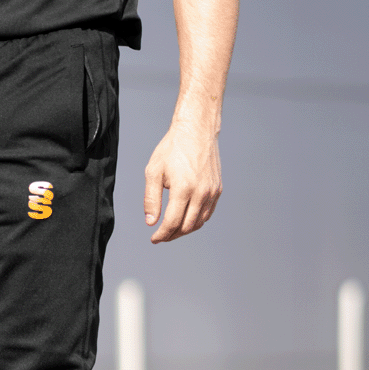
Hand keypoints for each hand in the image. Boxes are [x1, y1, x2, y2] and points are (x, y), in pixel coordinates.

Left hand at [143, 123, 221, 242]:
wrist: (196, 130)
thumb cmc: (172, 148)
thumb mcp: (153, 172)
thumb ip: (151, 199)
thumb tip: (151, 222)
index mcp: (184, 189)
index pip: (172, 222)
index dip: (162, 234)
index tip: (154, 239)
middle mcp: (201, 193)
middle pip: (187, 227)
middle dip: (172, 235)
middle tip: (161, 236)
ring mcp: (212, 191)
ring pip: (199, 222)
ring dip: (184, 230)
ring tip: (171, 230)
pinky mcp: (217, 189)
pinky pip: (207, 213)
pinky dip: (196, 221)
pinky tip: (185, 220)